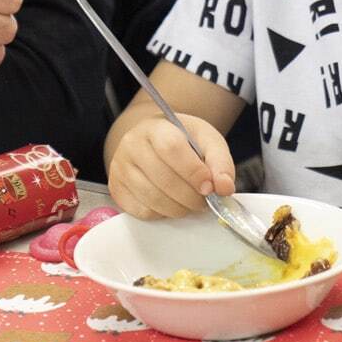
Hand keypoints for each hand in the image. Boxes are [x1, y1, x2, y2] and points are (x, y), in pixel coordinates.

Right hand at [108, 113, 235, 218]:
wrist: (154, 141)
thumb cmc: (182, 140)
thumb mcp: (206, 140)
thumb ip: (220, 162)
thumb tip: (225, 188)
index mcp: (155, 127)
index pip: (171, 149)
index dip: (193, 172)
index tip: (209, 187)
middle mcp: (132, 145)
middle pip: (163, 178)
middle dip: (190, 197)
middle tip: (204, 200)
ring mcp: (120, 168)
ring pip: (152, 199)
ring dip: (179, 208)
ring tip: (190, 202)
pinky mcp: (116, 189)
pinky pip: (142, 211)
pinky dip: (162, 213)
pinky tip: (170, 203)